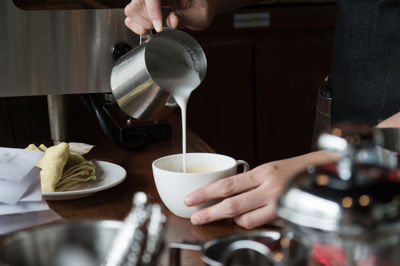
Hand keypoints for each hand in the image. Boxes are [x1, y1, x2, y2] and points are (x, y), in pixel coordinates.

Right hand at [124, 0, 216, 34]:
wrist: (201, 6)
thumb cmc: (202, 7)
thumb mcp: (201, 14)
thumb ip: (186, 17)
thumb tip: (172, 21)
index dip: (152, 11)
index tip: (158, 27)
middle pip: (138, 2)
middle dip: (147, 18)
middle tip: (159, 26)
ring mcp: (150, 0)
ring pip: (132, 8)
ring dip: (141, 22)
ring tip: (155, 26)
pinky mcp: (145, 7)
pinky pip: (131, 14)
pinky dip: (136, 25)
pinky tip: (148, 28)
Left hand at [184, 151, 337, 228]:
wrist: (323, 173)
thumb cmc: (293, 170)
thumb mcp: (268, 169)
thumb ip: (248, 182)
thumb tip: (224, 193)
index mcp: (262, 172)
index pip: (227, 184)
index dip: (206, 193)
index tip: (190, 198)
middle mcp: (269, 188)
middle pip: (232, 204)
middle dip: (210, 212)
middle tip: (195, 217)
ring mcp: (278, 204)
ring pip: (245, 219)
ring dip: (232, 220)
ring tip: (226, 215)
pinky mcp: (285, 217)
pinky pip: (260, 224)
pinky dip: (249, 223)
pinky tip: (247, 218)